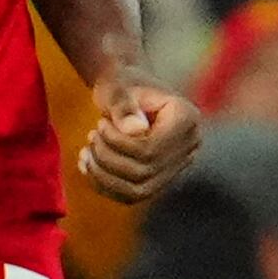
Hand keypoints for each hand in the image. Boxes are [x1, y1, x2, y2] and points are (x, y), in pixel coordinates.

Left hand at [76, 77, 202, 204]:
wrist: (128, 89)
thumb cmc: (121, 83)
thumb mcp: (117, 87)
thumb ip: (123, 105)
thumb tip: (135, 130)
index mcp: (186, 119)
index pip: (150, 149)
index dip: (117, 143)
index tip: (100, 124)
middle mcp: (190, 146)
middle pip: (144, 171)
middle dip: (108, 158)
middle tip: (92, 135)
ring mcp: (177, 166)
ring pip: (138, 190)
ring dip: (104, 175)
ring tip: (87, 151)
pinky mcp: (161, 179)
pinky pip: (132, 195)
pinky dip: (105, 185)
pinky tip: (87, 165)